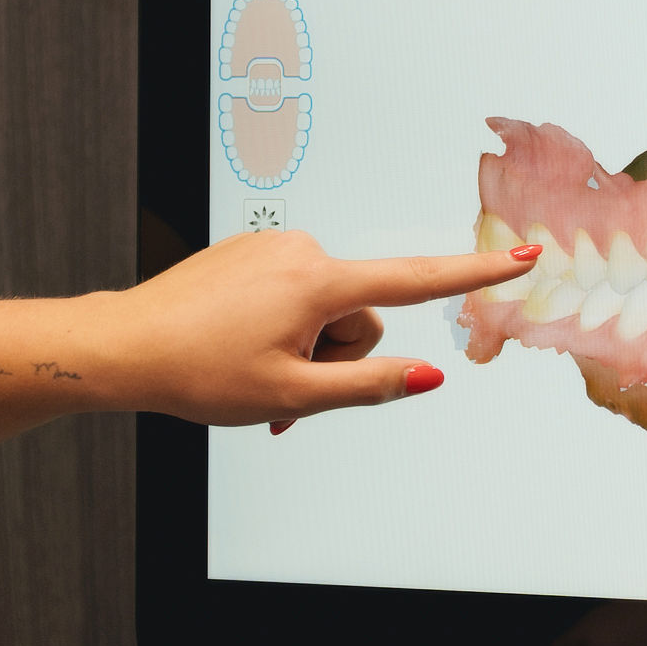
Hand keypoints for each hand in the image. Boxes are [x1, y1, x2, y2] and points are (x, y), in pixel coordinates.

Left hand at [108, 229, 537, 428]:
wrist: (123, 348)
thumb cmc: (198, 374)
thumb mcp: (291, 395)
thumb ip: (368, 386)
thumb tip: (428, 376)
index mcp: (318, 283)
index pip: (416, 280)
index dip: (476, 274)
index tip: (524, 256)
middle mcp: (301, 252)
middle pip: (360, 318)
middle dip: (335, 359)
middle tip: (283, 392)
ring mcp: (272, 250)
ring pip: (324, 313)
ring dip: (304, 352)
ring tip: (254, 378)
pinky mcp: (249, 256)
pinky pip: (291, 299)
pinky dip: (280, 333)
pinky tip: (238, 355)